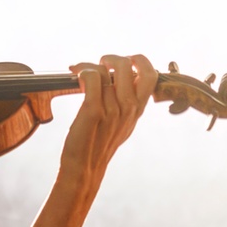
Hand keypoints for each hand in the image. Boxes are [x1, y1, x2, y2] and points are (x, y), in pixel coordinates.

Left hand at [60, 54, 156, 193]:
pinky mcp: (94, 112)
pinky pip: (92, 79)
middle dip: (112, 58)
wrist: (84, 168)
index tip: (123, 61)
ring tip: (80, 70)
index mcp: (137, 109)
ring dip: (89, 65)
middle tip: (99, 63)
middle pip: (128, 66)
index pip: (150, 75)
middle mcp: (128, 108)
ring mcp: (112, 110)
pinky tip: (76, 76)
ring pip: (105, 71)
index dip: (139, 61)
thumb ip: (127, 103)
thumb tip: (122, 79)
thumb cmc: (98, 144)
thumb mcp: (122, 124)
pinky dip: (83, 72)